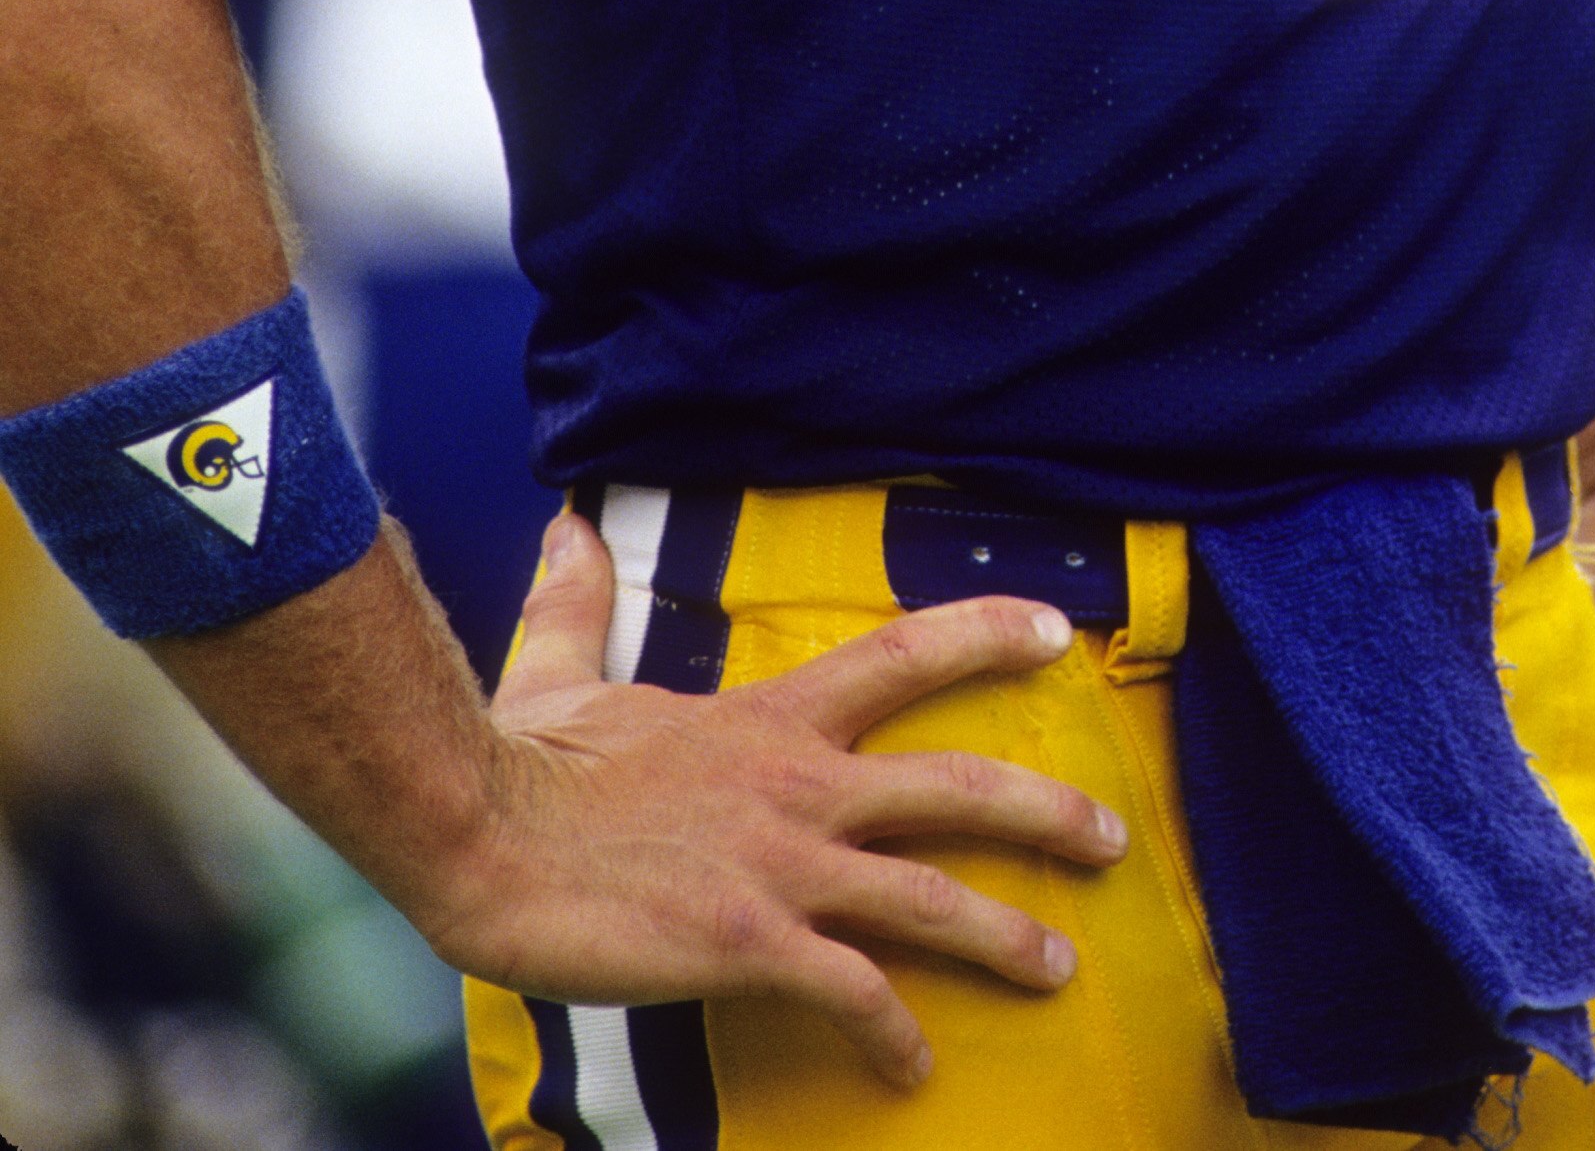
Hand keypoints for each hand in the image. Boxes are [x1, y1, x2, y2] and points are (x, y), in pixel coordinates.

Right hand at [430, 511, 1127, 1087]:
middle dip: (1045, 809)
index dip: (983, 636)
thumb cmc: (520, 762)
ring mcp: (781, 867)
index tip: (1053, 629)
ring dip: (1006, 935)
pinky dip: (894, 1033)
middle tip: (1111, 836)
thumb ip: (579, 599)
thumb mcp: (561, 667)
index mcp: (767, 718)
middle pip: (954, 786)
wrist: (482, 837)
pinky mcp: (750, 944)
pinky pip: (853, 993)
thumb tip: (566, 526)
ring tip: (1059, 965)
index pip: (900, 656)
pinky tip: (915, 1069)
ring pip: (931, 898)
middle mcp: (796, 785)